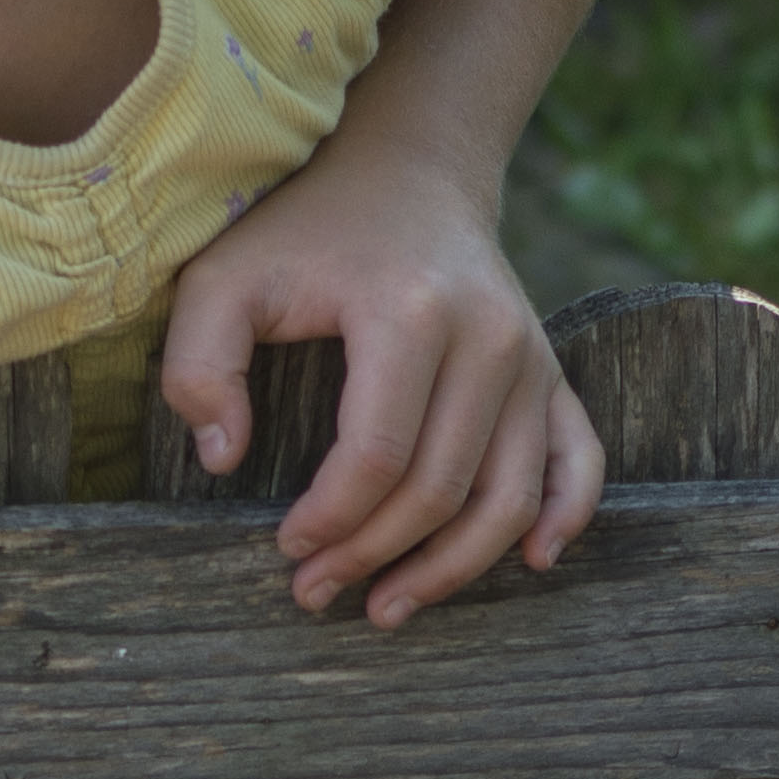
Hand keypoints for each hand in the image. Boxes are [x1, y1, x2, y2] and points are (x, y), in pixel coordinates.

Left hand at [156, 149, 605, 626]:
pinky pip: (579, 461)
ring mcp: (530, 358)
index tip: (286, 546)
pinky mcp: (551, 373)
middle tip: (315, 591)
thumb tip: (224, 462)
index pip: (377, 457)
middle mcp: (487, 338)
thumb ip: (199, 364)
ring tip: (390, 608)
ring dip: (453, 568)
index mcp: (408, 314)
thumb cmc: (306, 230)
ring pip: (509, 498)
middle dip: (374, 557)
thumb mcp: (223, 278)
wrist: (408, 171)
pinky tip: (532, 563)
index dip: (331, 521)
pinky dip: (564, 517)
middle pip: (440, 489)